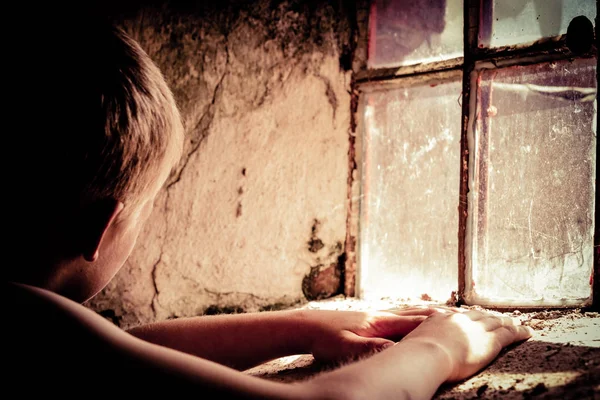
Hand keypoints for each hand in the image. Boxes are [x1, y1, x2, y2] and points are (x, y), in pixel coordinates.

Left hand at [303, 306, 451, 363]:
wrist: (305, 325)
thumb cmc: (324, 338)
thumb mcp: (346, 347)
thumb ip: (370, 348)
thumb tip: (394, 349)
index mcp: (378, 323)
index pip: (414, 322)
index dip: (438, 323)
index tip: (460, 323)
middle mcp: (381, 315)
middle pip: (416, 313)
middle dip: (441, 314)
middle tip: (465, 314)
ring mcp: (376, 315)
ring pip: (408, 311)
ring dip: (430, 311)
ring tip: (449, 311)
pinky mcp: (370, 318)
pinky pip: (399, 314)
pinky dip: (414, 312)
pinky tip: (417, 313)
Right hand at [400, 309, 532, 381]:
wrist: (425, 356)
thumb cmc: (411, 356)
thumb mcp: (406, 345)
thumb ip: (408, 345)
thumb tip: (394, 351)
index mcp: (438, 319)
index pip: (457, 315)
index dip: (467, 316)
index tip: (473, 315)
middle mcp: (458, 320)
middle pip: (478, 315)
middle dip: (489, 316)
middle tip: (499, 316)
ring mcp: (474, 328)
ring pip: (496, 322)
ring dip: (507, 322)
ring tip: (517, 323)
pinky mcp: (489, 340)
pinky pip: (509, 334)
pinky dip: (520, 332)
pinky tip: (528, 332)